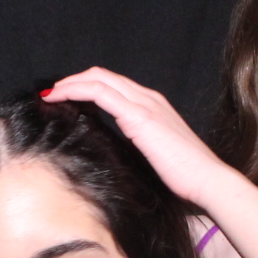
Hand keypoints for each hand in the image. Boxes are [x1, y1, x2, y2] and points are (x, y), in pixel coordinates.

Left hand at [41, 67, 234, 207]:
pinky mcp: (139, 116)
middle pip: (102, 76)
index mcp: (153, 107)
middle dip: (73, 81)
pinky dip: (75, 90)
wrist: (207, 180)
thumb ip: (137, 148)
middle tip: (51, 94)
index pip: (114, 86)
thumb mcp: (155, 157)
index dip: (86, 88)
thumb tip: (114, 154)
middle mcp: (149, 98)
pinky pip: (100, 92)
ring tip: (50, 95)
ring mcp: (144, 104)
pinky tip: (59, 99)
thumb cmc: (186, 177)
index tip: (65, 100)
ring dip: (69, 84)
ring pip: (98, 79)